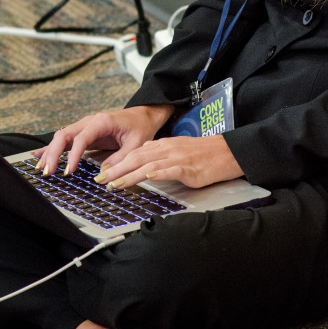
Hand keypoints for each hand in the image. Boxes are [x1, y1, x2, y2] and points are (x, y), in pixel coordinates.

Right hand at [34, 104, 173, 175]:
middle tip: (49, 171)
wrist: (143, 116)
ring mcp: (85, 127)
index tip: (69, 171)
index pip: (81, 138)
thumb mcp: (136, 144)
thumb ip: (121, 158)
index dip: (74, 155)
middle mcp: (89, 122)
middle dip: (54, 153)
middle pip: (65, 135)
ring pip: (62, 138)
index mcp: (101, 121)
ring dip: (51, 152)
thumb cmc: (140, 127)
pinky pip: (66, 141)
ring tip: (42, 168)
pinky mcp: (85, 134)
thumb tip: (103, 174)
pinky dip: (53, 149)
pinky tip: (40, 155)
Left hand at [96, 133, 242, 189]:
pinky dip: (157, 173)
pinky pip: (170, 170)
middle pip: (136, 158)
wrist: (226, 152)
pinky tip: (147, 177)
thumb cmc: (203, 154)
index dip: (117, 163)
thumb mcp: (178, 149)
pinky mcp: (188, 168)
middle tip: (101, 180)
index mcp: (164, 145)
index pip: (135, 153)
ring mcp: (177, 158)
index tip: (103, 173)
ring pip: (148, 164)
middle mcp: (167, 149)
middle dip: (116, 170)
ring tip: (115, 184)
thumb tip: (143, 154)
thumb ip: (160, 151)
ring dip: (129, 175)